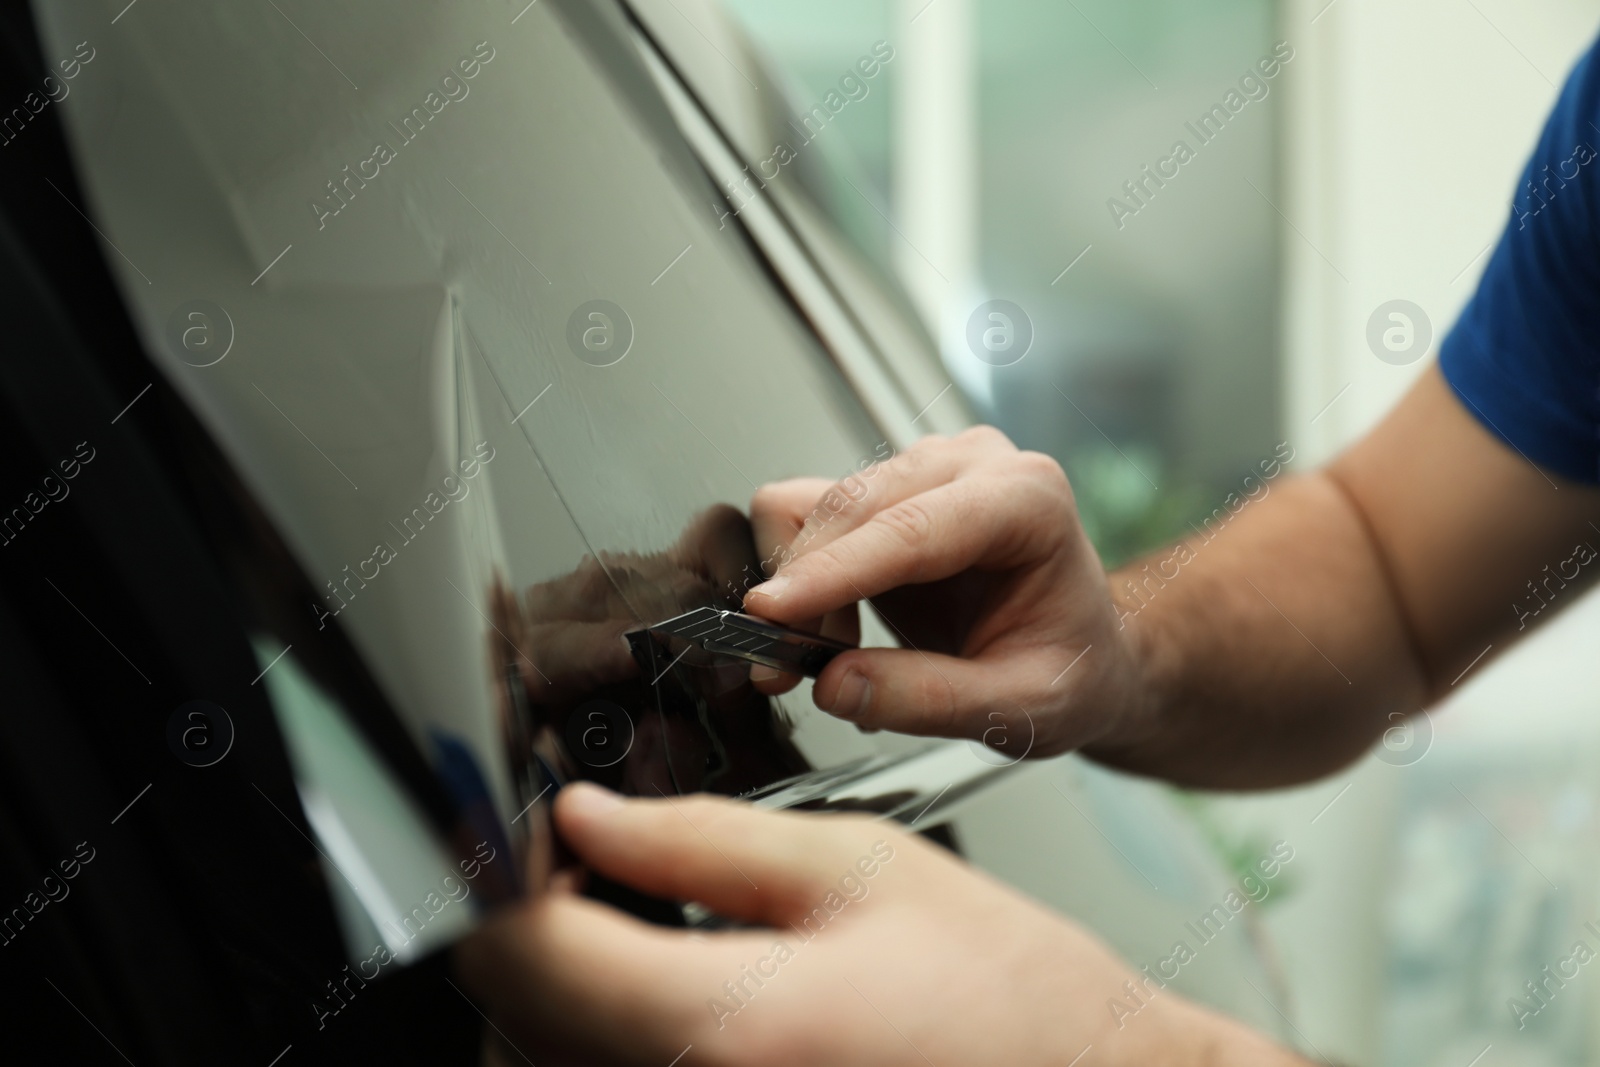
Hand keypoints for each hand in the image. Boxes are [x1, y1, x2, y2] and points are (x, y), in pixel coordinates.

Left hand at [455, 784, 1301, 1066]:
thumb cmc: (1009, 996)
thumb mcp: (860, 870)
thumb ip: (703, 844)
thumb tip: (589, 818)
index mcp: (733, 1029)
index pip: (524, 960)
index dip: (499, 883)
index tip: (517, 835)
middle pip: (517, 1029)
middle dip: (520, 939)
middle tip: (570, 864)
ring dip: (555, 996)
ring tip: (612, 921)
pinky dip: (604, 1038)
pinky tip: (657, 990)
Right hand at [745, 426, 1144, 758]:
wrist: (1083, 650)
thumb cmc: (1072, 668)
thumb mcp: (1022, 710)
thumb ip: (931, 700)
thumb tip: (835, 685)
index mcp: (1027, 500)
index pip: (910, 528)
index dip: (832, 571)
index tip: (770, 612)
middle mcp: (971, 466)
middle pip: (848, 506)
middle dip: (804, 590)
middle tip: (786, 669)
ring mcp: (924, 469)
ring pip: (812, 504)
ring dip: (799, 585)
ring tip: (824, 654)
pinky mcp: (885, 490)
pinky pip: (804, 512)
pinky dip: (800, 575)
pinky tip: (833, 624)